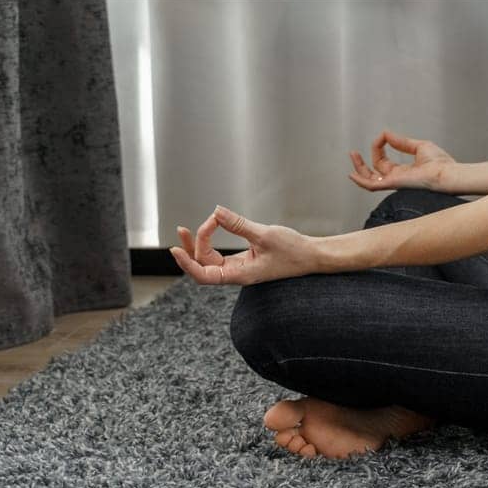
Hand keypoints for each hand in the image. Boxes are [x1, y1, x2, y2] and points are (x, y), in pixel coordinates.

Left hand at [170, 206, 322, 285]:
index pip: (203, 275)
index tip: (174, 249)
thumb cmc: (294, 251)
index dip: (186, 263)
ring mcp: (239, 267)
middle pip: (202, 265)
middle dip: (191, 247)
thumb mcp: (265, 235)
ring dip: (199, 243)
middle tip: (186, 228)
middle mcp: (236, 274)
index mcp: (240, 274)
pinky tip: (211, 228)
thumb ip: (238, 224)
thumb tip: (216, 211)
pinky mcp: (244, 260)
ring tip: (191, 228)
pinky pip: (220, 254)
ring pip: (209, 259)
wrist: (312, 256)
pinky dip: (212, 241)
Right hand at [348, 130, 454, 191]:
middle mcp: (397, 178)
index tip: (383, 136)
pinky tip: (352, 174)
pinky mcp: (393, 184)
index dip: (379, 147)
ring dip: (359, 168)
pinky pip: (372, 186)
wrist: (446, 172)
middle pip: (374, 171)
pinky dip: (361, 181)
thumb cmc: (440, 163)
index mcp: (404, 171)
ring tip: (353, 155)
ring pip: (370, 179)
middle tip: (353, 152)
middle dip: (362, 162)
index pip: (384, 162)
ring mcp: (394, 182)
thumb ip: (401, 142)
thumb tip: (386, 134)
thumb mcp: (419, 146)